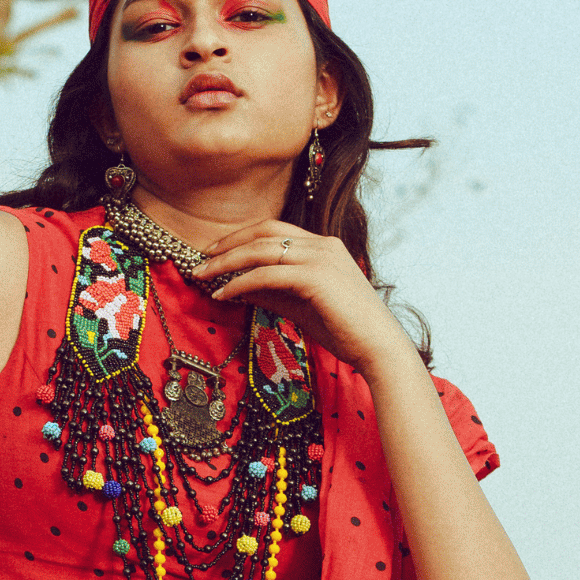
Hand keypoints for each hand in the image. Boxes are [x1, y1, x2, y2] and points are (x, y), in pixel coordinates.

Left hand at [185, 221, 408, 373]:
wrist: (379, 348)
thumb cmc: (345, 331)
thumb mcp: (301, 306)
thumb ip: (272, 293)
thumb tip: (236, 288)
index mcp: (323, 246)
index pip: (274, 230)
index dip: (241, 238)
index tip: (216, 252)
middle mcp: (322, 244)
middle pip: (264, 232)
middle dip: (228, 244)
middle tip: (200, 260)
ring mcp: (320, 258)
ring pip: (261, 250)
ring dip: (226, 262)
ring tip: (202, 275)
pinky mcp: (316, 277)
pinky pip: (266, 275)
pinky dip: (240, 283)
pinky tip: (223, 294)